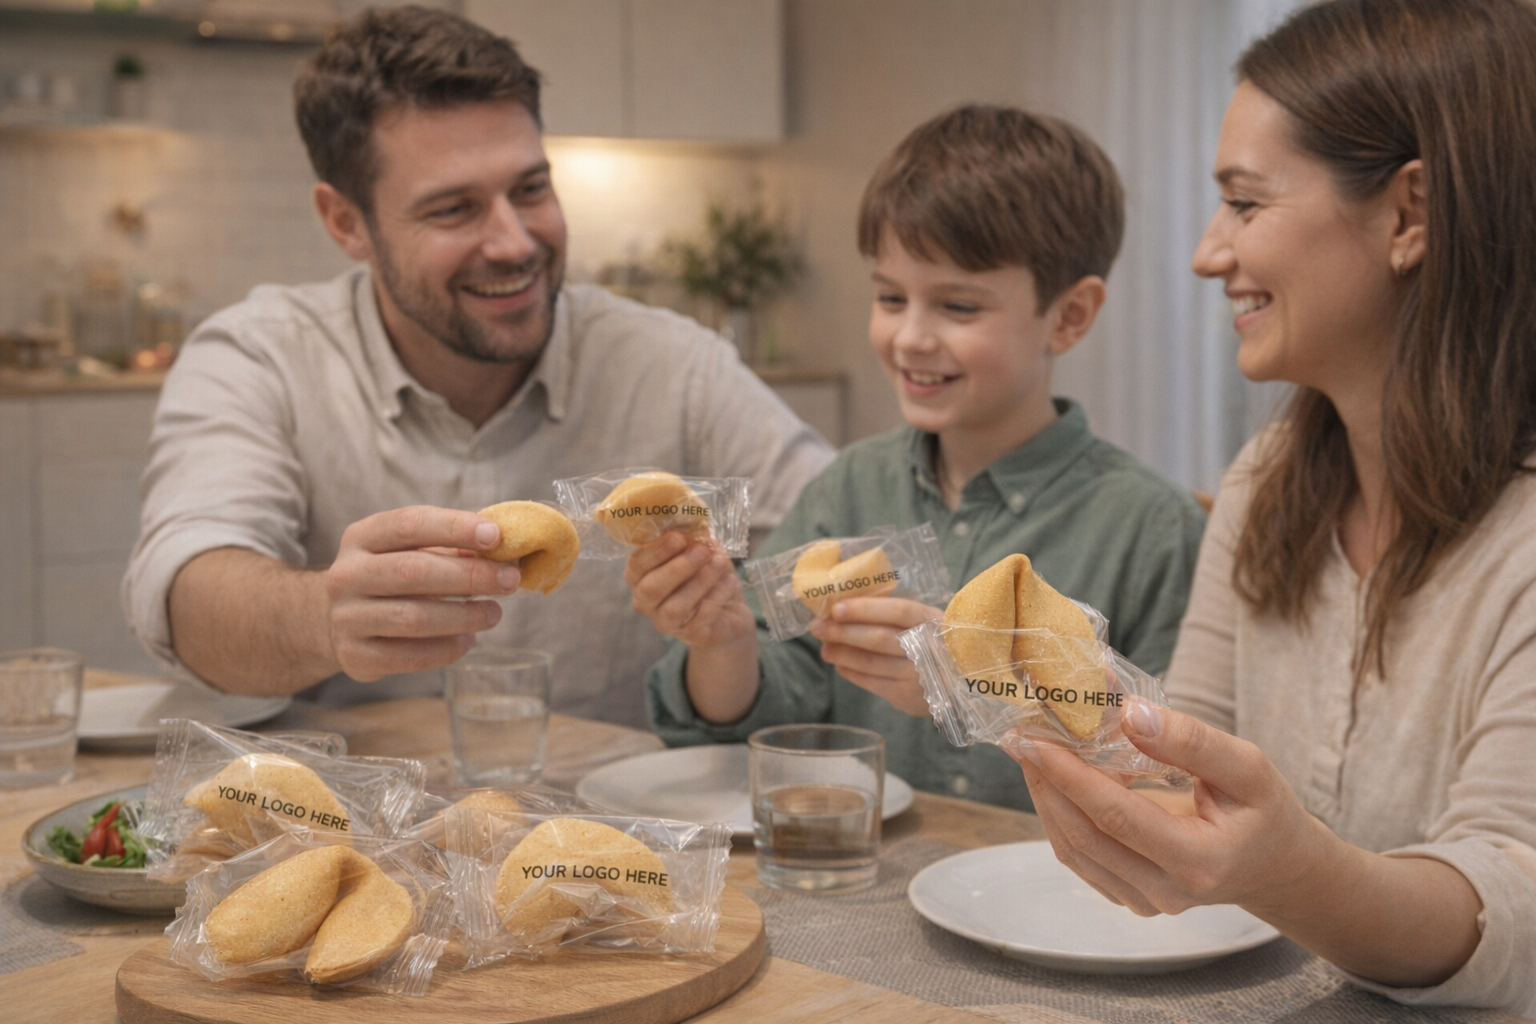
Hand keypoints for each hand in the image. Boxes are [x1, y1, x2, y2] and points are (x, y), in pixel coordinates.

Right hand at [324, 505, 520, 679]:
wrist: (338, 621)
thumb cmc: (390, 579)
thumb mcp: (409, 552)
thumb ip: (450, 547)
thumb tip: (502, 550)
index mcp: (361, 537)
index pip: (409, 524)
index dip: (454, 527)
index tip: (496, 536)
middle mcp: (346, 574)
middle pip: (413, 571)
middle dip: (469, 575)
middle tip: (509, 580)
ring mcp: (346, 617)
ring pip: (412, 618)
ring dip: (463, 616)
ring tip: (494, 614)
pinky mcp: (354, 656)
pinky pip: (407, 657)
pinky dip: (444, 650)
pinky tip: (468, 641)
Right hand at [624, 532, 755, 649]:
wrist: (729, 613)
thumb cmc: (706, 576)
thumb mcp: (699, 552)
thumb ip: (693, 539)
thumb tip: (697, 524)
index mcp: (641, 577)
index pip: (637, 565)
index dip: (656, 551)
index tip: (679, 536)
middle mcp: (647, 602)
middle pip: (651, 589)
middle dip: (678, 567)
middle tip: (701, 551)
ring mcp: (668, 623)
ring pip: (675, 607)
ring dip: (700, 581)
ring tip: (720, 562)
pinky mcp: (692, 635)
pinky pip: (701, 618)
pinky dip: (717, 596)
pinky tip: (731, 581)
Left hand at [809, 598, 940, 715]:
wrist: (963, 681)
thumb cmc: (935, 641)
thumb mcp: (926, 620)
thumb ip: (895, 611)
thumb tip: (847, 601)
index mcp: (932, 621)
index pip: (898, 611)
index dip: (865, 609)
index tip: (836, 608)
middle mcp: (928, 648)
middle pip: (879, 638)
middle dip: (843, 632)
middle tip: (818, 626)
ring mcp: (918, 675)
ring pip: (871, 663)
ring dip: (842, 653)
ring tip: (824, 646)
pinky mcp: (907, 696)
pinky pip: (871, 682)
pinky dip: (851, 672)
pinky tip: (839, 663)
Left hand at [1009, 698, 1333, 916]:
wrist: (1272, 865)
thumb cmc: (1262, 810)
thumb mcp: (1247, 766)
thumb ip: (1191, 741)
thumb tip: (1130, 713)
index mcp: (1201, 861)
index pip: (1117, 816)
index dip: (1071, 775)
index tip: (1036, 737)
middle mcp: (1167, 892)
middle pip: (1084, 836)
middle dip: (1046, 781)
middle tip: (1022, 734)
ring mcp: (1144, 901)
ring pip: (1073, 849)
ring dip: (1046, 796)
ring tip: (1032, 749)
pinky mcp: (1127, 896)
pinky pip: (1080, 856)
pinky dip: (1060, 814)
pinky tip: (1056, 777)